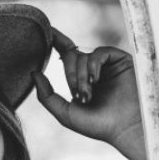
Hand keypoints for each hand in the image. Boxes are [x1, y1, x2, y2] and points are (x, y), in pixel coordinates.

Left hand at [32, 31, 146, 159]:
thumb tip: (34, 73)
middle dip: (70, 74)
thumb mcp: (65, 113)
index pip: (66, 55)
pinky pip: (99, 52)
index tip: (47, 31)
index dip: (56, 42)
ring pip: (84, 56)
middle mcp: (93, 70)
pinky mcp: (119, 60)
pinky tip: (95, 80)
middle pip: (72, 56)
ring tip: (88, 94)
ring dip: (81, 75)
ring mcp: (106, 64)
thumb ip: (47, 96)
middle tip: (79, 94)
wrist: (124, 128)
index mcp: (81, 80)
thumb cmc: (97, 125)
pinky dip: (93, 65)